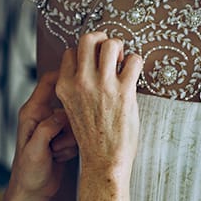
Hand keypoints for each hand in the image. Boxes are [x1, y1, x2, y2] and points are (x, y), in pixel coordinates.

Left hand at [9, 71, 77, 200]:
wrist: (32, 192)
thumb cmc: (27, 172)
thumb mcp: (35, 149)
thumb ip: (48, 128)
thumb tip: (63, 114)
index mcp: (32, 112)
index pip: (48, 82)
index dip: (64, 75)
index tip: (80, 79)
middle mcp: (44, 116)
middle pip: (69, 103)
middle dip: (70, 122)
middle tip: (58, 141)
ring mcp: (55, 127)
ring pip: (76, 121)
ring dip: (70, 139)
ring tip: (56, 153)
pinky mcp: (64, 138)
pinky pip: (78, 134)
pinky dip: (72, 146)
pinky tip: (61, 157)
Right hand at [56, 32, 142, 178]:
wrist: (103, 161)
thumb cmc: (92, 137)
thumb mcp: (73, 109)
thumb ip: (77, 87)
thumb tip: (92, 66)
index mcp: (64, 87)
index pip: (71, 52)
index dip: (85, 53)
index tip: (95, 63)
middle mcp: (80, 82)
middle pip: (88, 39)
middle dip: (102, 39)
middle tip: (111, 52)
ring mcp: (102, 85)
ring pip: (111, 44)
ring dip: (120, 48)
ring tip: (123, 62)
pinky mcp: (123, 91)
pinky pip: (134, 60)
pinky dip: (136, 62)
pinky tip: (134, 74)